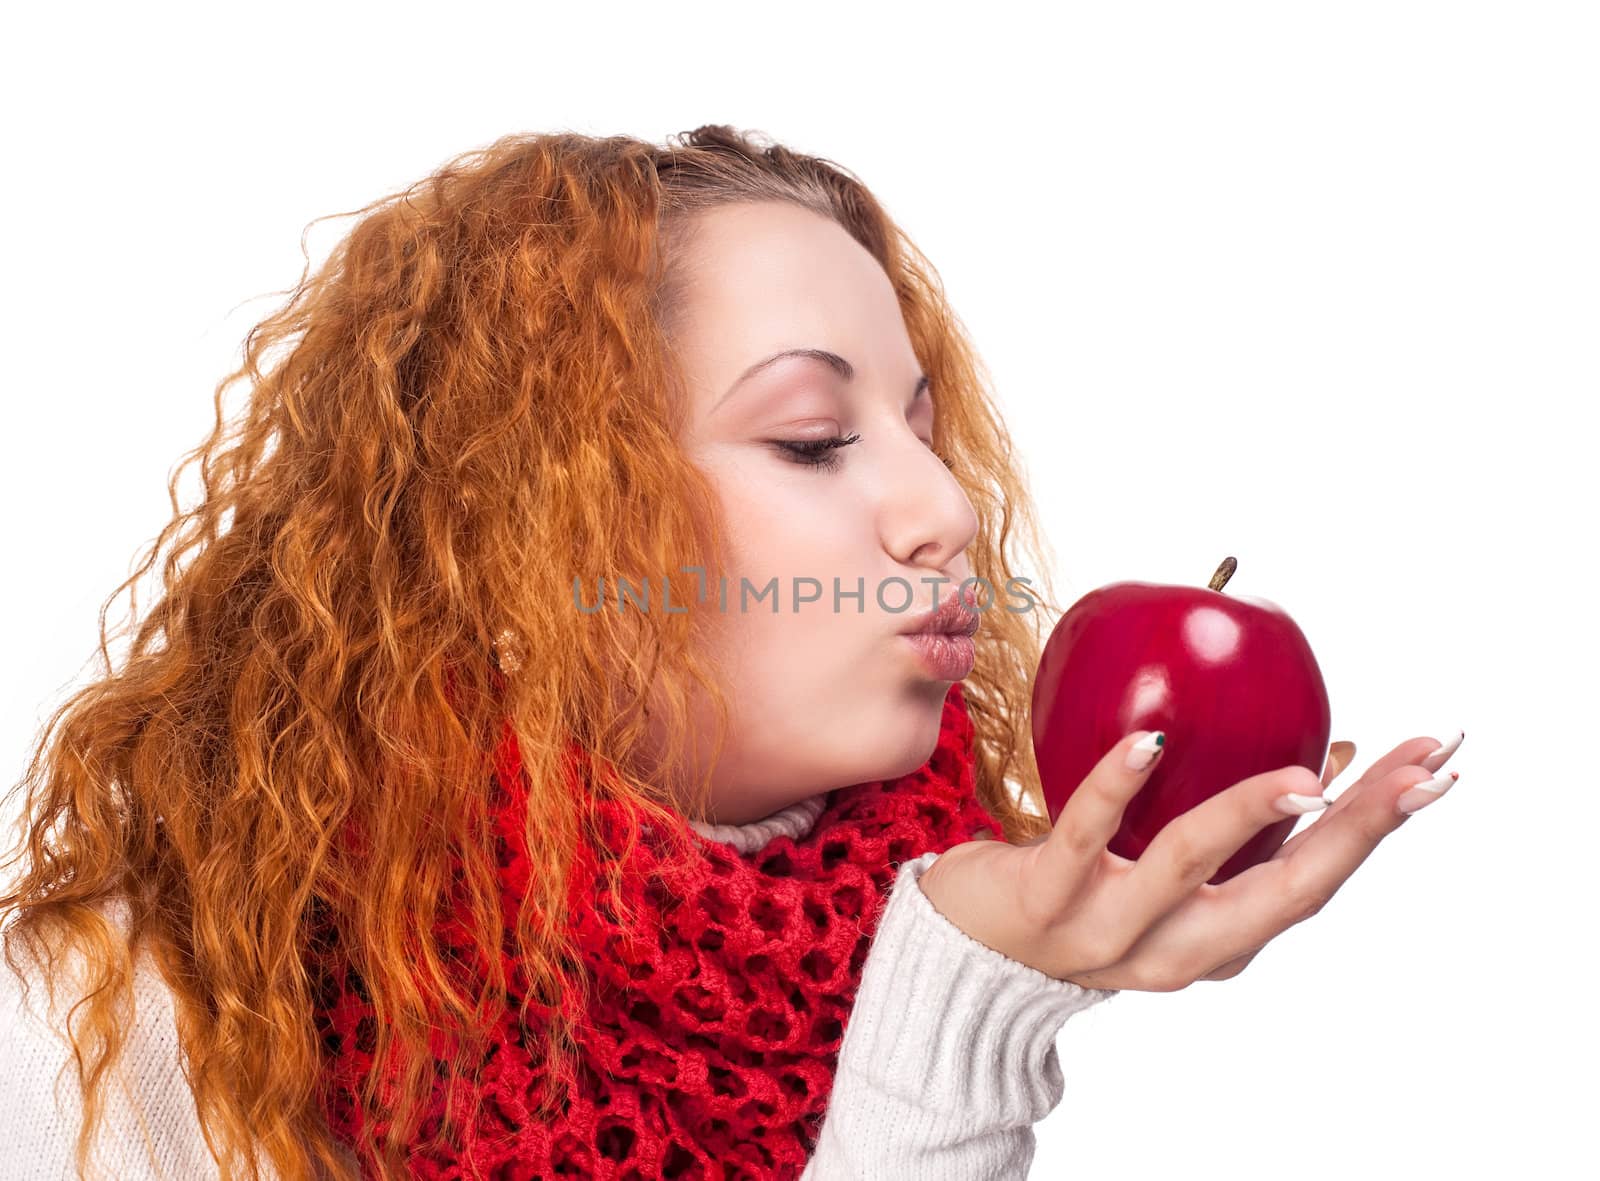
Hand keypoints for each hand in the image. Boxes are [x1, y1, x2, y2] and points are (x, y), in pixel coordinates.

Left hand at [918, 729, 1461, 991]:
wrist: (965, 958)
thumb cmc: (1082, 891)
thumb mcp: (1167, 873)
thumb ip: (1238, 827)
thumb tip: (1325, 753)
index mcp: (1217, 943)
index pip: (1316, 882)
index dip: (1379, 827)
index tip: (1436, 767)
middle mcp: (1176, 950)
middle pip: (1284, 891)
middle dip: (1358, 828)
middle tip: (1416, 765)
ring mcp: (1108, 931)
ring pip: (1189, 868)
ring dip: (1251, 815)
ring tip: (1301, 773)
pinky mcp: (1044, 901)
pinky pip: (1085, 836)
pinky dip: (1118, 788)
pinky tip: (1149, 743)